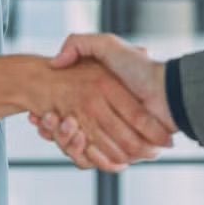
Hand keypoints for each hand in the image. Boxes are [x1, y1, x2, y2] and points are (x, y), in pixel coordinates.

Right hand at [30, 33, 175, 169]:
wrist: (167, 92)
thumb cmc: (140, 68)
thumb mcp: (107, 45)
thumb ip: (79, 44)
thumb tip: (55, 62)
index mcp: (98, 102)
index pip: (65, 114)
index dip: (48, 117)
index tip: (36, 113)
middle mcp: (103, 121)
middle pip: (67, 133)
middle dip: (51, 128)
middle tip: (38, 119)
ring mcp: (111, 138)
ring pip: (75, 148)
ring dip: (62, 139)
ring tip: (54, 123)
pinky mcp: (120, 153)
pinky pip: (93, 160)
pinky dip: (80, 153)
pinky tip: (74, 136)